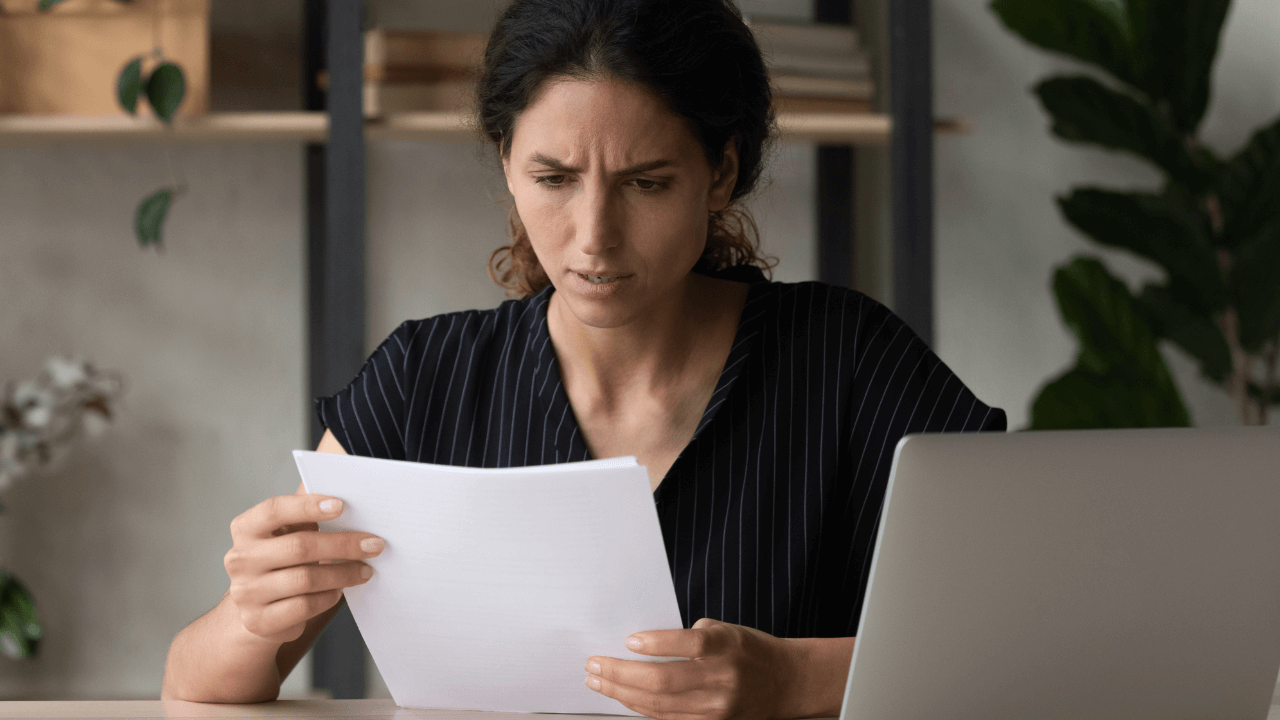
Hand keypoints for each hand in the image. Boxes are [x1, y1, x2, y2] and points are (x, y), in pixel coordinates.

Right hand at [223, 494, 383, 644]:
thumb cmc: (281, 562)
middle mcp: (240, 558)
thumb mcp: (287, 535)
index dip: (308, 506)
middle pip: (299, 546)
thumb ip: (307, 518)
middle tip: (374, 544)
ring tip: (365, 570)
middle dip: (343, 545)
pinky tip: (339, 591)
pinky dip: (327, 597)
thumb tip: (352, 499)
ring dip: (343, 574)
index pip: (274, 510)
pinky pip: (303, 606)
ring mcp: (246, 592)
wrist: (255, 611)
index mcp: (246, 528)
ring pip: (305, 579)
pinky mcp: (259, 620)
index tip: (342, 505)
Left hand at [585, 618, 794, 719]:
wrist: (784, 683)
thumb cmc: (748, 650)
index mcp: (725, 647)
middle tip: (594, 663)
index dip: (656, 643)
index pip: (687, 645)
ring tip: (597, 680)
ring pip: (659, 705)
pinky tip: (621, 696)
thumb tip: (643, 643)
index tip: (629, 640)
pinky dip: (639, 707)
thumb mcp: (725, 630)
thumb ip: (690, 636)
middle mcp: (721, 679)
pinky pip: (666, 718)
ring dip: (621, 692)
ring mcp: (715, 708)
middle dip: (621, 673)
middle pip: (663, 681)